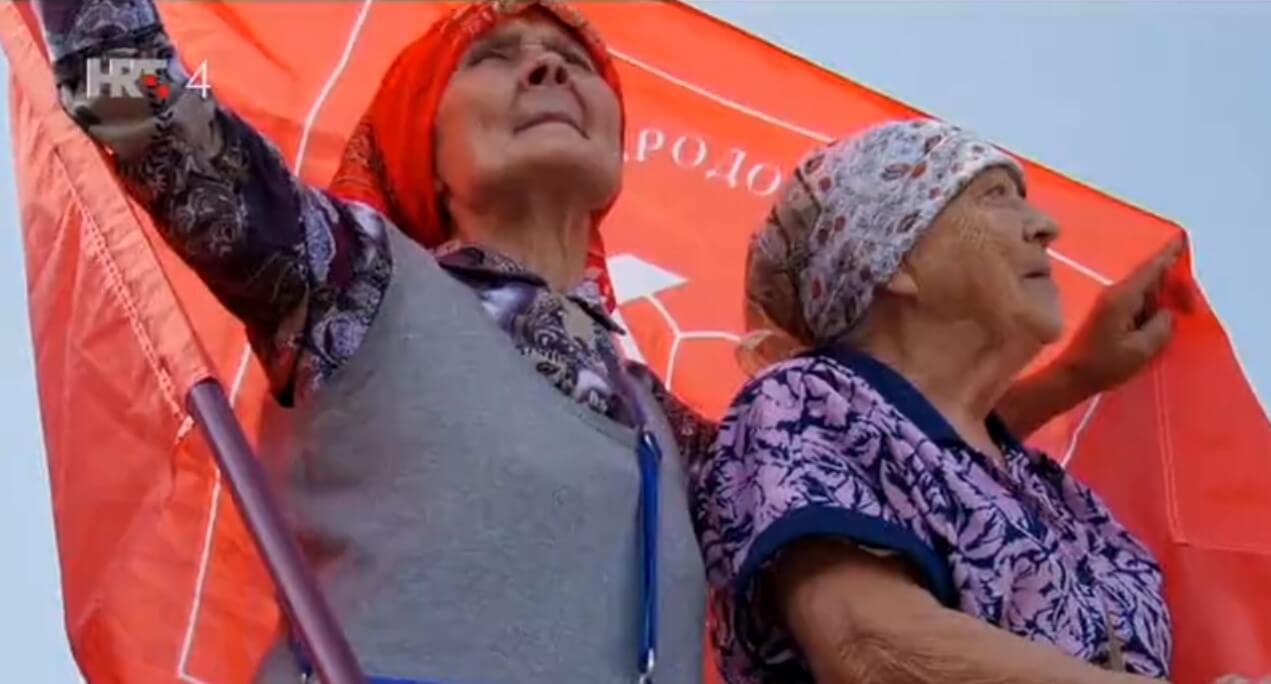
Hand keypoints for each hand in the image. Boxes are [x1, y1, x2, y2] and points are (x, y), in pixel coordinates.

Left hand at [1057, 238, 1189, 394]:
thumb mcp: (1140, 351)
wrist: (1071, 377)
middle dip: (1173, 283)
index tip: (1181, 241)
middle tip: (1191, 303)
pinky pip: (1137, 302)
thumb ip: (1161, 328)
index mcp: (1122, 297)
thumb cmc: (1103, 366)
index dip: (1168, 255)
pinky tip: (1162, 317)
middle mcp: (1115, 294)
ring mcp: (1110, 304)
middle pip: (1150, 278)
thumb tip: (1168, 314)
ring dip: (1163, 296)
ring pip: (1144, 290)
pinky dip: (1152, 306)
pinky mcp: (1108, 315)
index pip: (1150, 269)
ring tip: (1182, 308)